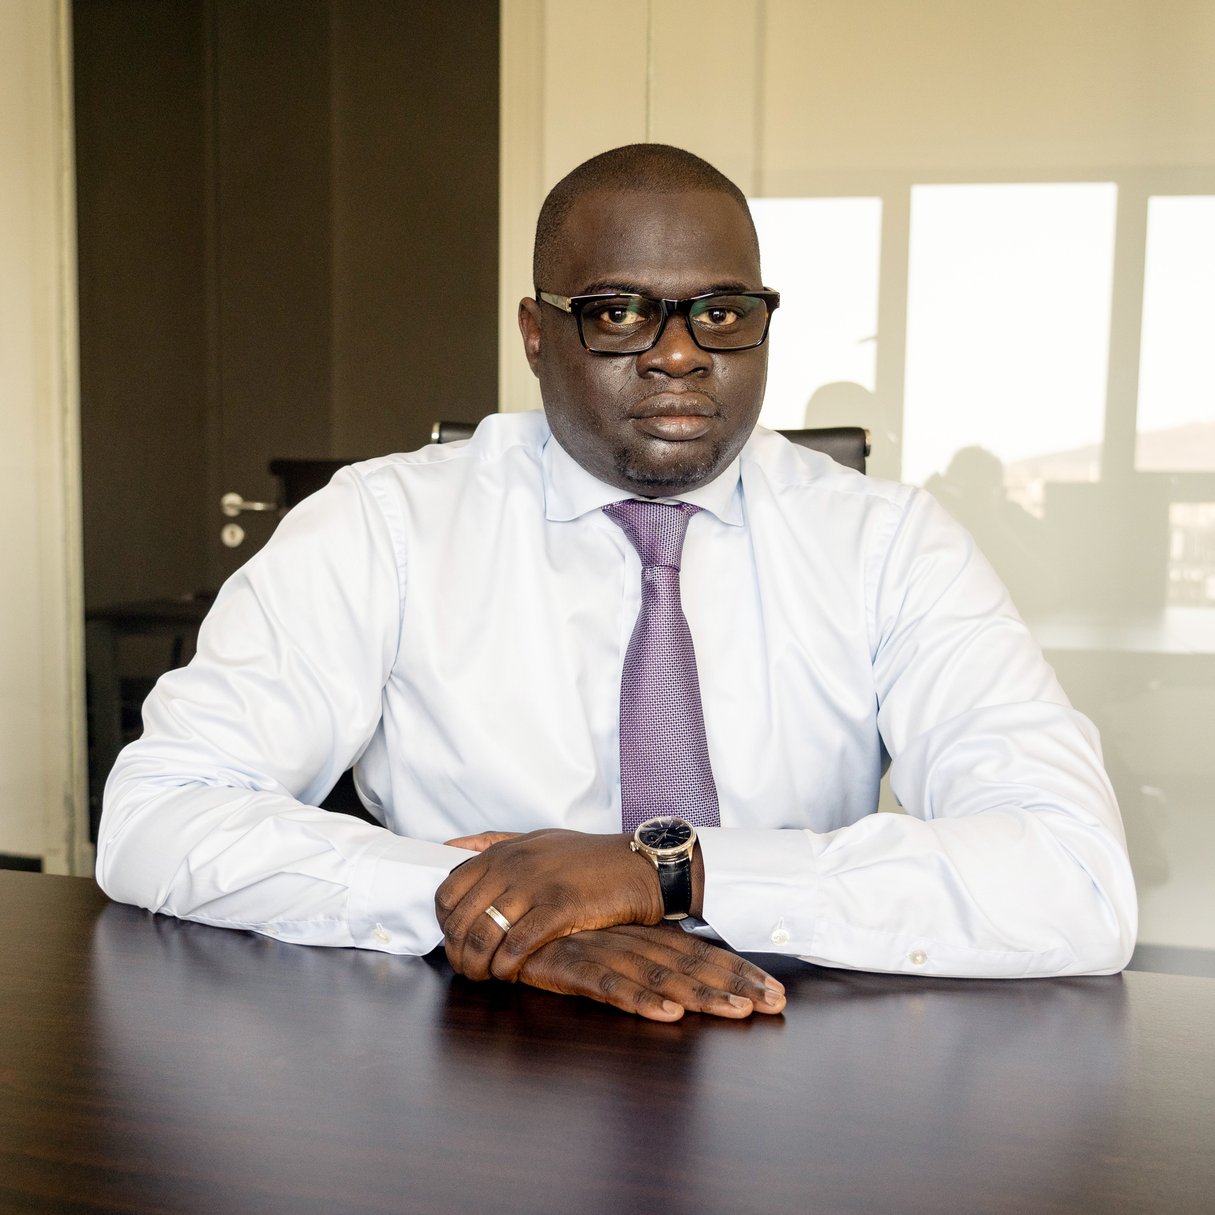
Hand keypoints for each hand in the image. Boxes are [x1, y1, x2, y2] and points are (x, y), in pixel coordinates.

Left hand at [435, 829, 663, 982]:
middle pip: (460, 919)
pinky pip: (517, 945)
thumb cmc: (587, 857)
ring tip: (486, 977)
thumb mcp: (536, 839)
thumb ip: (492, 843)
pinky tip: (510, 974)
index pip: (448, 892)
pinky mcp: (560, 908)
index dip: (445, 924)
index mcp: (503, 852)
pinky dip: (506, 967)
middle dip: (457, 952)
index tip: (456, 941)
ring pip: (483, 934)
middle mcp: (512, 866)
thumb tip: (449, 848)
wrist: (637, 864)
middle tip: (468, 969)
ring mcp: (535, 886)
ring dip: (477, 965)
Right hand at [518, 923, 786, 1021]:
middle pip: (691, 963)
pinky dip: (640, 999)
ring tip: (739, 1011)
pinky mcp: (569, 965)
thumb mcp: (595, 937)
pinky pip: (610, 986)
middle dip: (735, 983)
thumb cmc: (546, 925)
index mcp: (638, 932)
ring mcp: (600, 951)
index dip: (736, 970)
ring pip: (661, 974)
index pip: (697, 951)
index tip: (775, 992)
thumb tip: (669, 974)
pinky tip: (668, 1014)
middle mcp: (627, 939)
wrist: (496, 906)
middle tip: (778, 1003)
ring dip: (702, 994)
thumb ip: (627, 950)